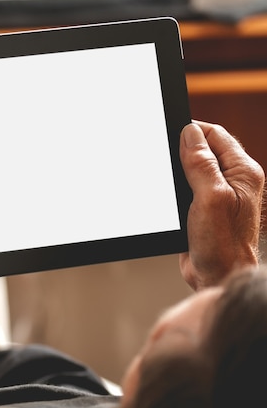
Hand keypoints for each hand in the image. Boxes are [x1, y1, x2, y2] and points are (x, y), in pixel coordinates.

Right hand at [179, 122, 264, 290]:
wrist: (217, 276)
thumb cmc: (223, 244)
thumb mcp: (211, 198)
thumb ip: (201, 164)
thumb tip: (189, 134)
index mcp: (243, 173)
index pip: (215, 135)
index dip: (192, 131)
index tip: (170, 132)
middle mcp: (233, 181)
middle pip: (203, 150)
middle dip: (182, 152)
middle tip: (164, 157)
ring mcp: (218, 195)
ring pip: (192, 170)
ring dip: (177, 172)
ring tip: (168, 181)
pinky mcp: (204, 209)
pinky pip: (187, 189)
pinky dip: (175, 189)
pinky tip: (169, 197)